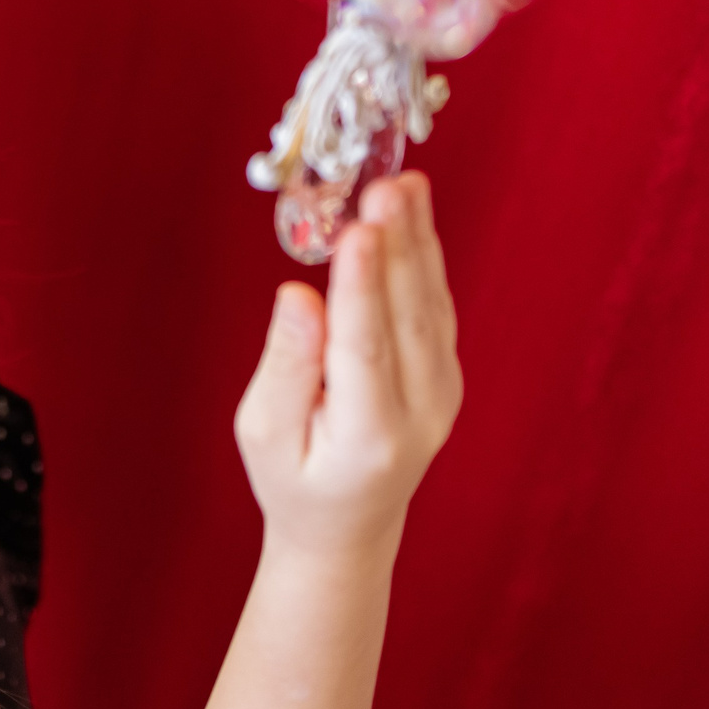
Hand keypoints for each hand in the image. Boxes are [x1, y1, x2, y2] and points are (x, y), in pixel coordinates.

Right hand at [233, 173, 461, 560]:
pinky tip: (413, 213)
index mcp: (368, 435)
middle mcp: (420, 413)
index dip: (362, 287)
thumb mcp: (262, 434)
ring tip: (402, 183)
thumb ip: (283, 367)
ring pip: (430, 305)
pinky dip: (426, 256)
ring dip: (418, 240)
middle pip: (408, 318)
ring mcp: (443, 394)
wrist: (347, 524)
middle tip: (385, 187)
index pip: (364, 349)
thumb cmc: (294, 479)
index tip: (356, 232)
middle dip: (398, 247)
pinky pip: (436, 307)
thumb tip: (298, 297)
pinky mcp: (446, 373)